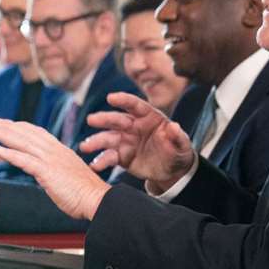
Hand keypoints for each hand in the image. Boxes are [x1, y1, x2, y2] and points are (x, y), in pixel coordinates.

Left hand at [0, 117, 110, 220]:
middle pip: (26, 134)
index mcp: (60, 151)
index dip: (20, 127)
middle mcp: (55, 151)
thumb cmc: (86, 193)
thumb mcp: (69, 175)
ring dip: (3, 134)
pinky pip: (25, 161)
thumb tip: (43, 173)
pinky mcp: (48, 172)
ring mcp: (51, 160)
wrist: (98, 200)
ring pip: (23, 143)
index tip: (7, 123)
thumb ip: (55, 170)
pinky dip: (10, 154)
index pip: (37, 133)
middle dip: (7, 126)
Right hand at [80, 92, 195, 189]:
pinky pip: (109, 157)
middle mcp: (133, 126)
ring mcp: (125, 141)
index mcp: (149, 117)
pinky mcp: (121, 156)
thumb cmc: (177, 151)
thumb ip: (178, 136)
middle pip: (117, 120)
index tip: (111, 98)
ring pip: (108, 139)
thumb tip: (174, 127)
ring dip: (96, 141)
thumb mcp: (182, 145)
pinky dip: (101, 161)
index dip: (123, 100)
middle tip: (91, 120)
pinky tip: (94, 165)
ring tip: (86, 146)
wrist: (171, 170)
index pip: (135, 106)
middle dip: (104, 119)